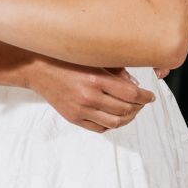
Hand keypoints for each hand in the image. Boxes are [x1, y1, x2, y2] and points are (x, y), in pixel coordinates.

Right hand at [25, 59, 156, 133]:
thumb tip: (135, 85)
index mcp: (96, 79)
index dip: (145, 97)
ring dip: (128, 118)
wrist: (37, 68)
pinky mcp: (73, 118)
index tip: (150, 96)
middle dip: (139, 107)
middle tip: (143, 102)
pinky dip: (112, 125)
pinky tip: (115, 117)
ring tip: (132, 111)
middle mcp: (89, 97)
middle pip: (125, 110)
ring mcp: (80, 110)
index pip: (131, 93)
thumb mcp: (92, 59)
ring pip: (115, 123)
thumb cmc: (65, 60)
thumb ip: (115, 72)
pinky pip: (99, 128)